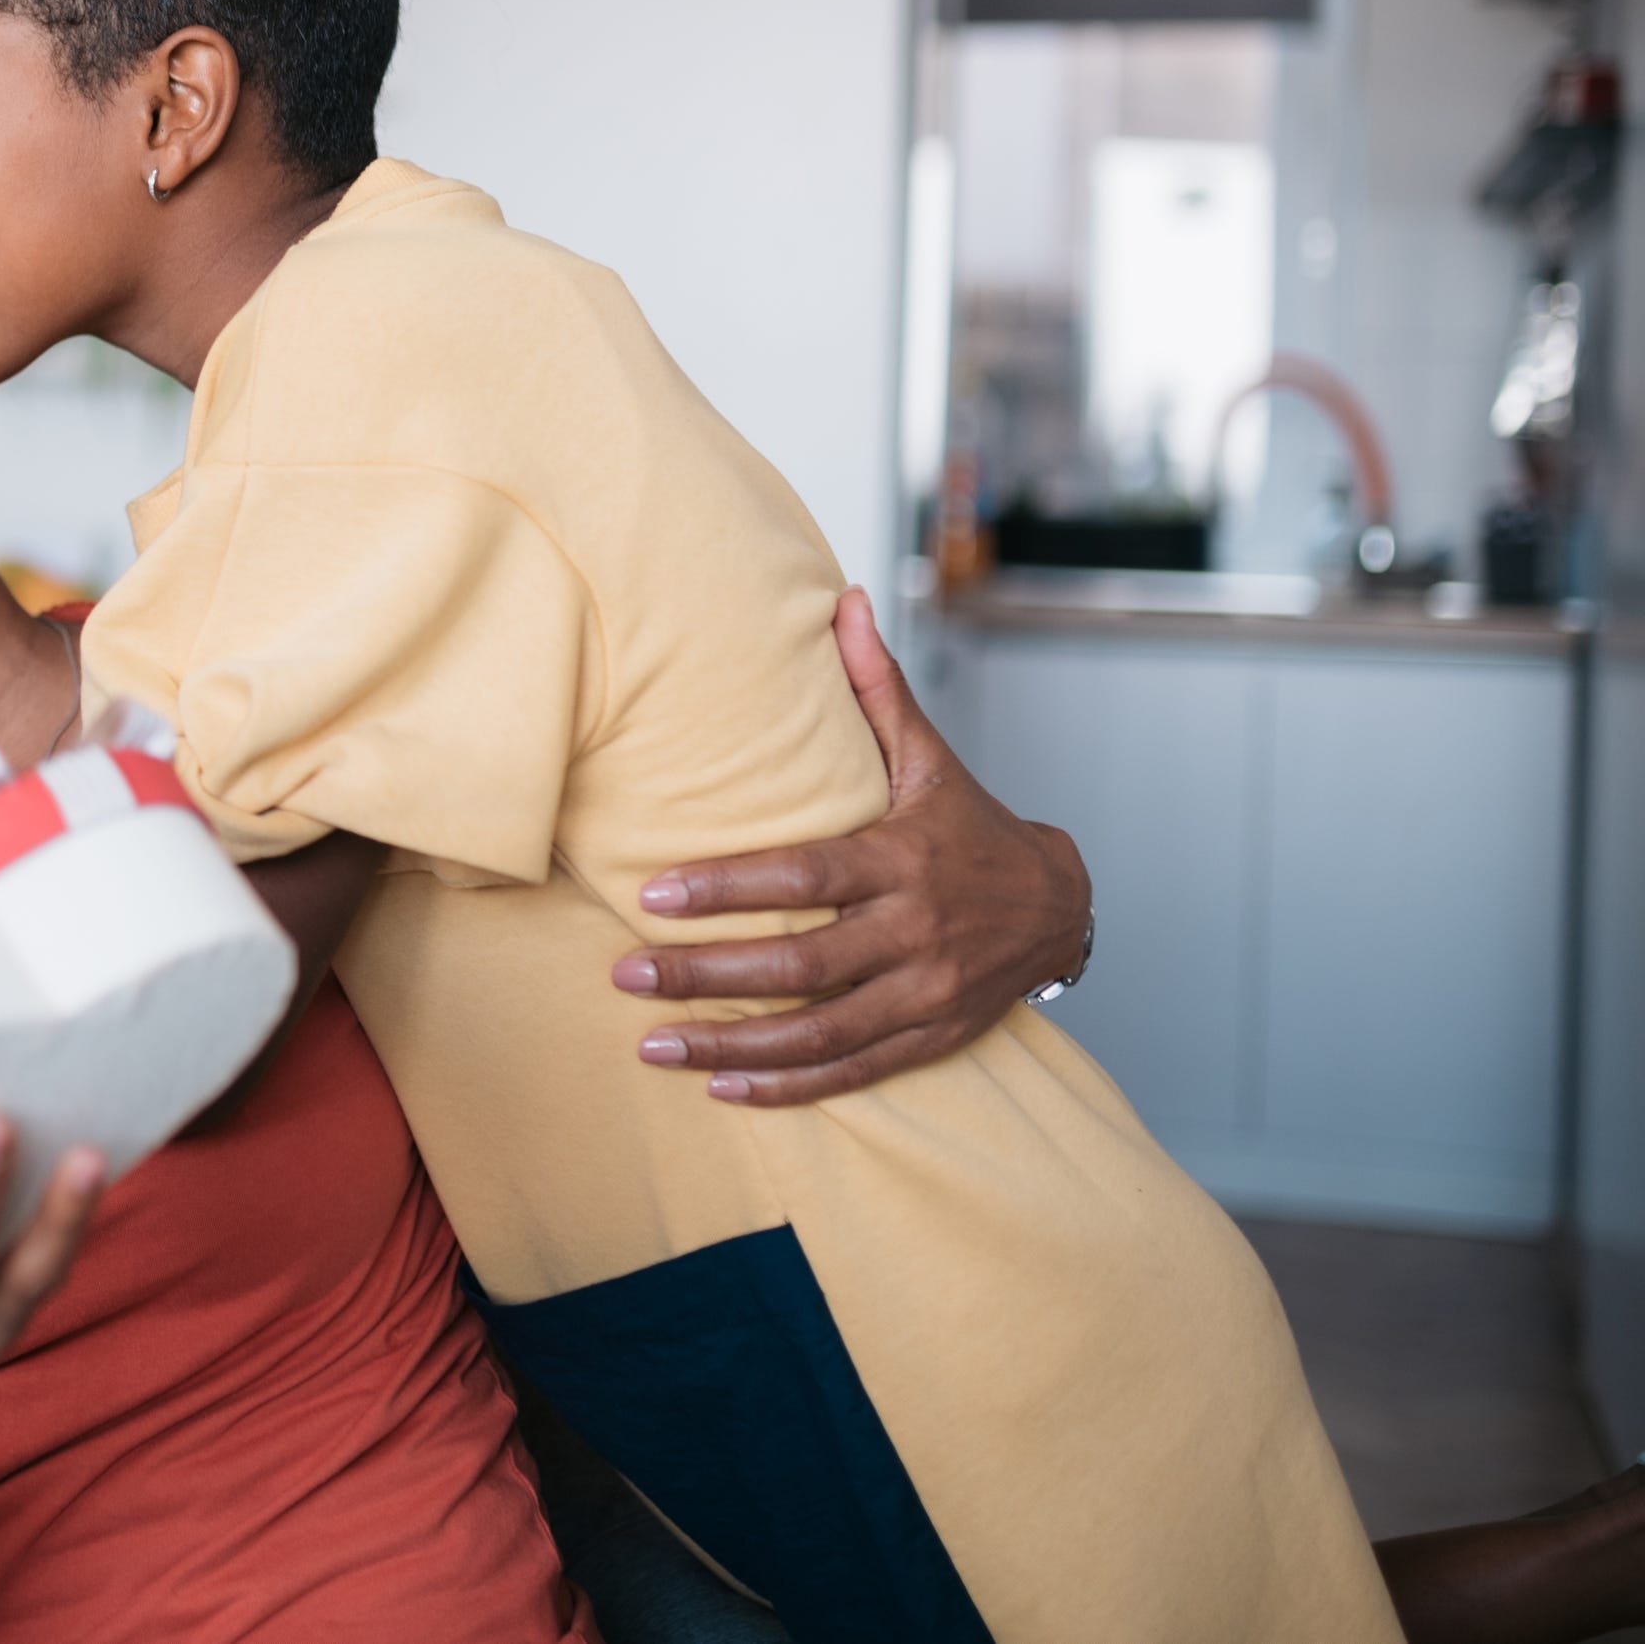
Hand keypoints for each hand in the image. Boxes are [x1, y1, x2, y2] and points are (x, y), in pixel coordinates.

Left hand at [612, 587, 1093, 1106]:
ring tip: (651, 1044)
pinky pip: (850, 1071)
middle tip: (624, 973)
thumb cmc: (972, 828)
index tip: (651, 894)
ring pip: (817, 1031)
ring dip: (730, 1043)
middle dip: (706, 973)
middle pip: (800, 964)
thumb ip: (876, 690)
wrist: (1062, 908)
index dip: (727, 887)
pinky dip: (785, 1086)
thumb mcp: (928, 759)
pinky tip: (720, 1085)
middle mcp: (914, 934)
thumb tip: (841, 600)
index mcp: (903, 860)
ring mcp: (923, 994)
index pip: (804, 877)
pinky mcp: (929, 1038)